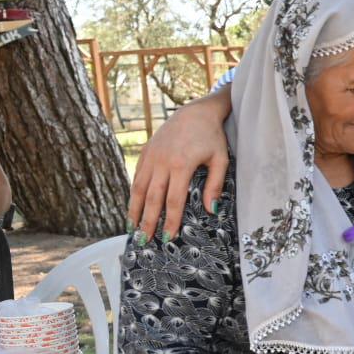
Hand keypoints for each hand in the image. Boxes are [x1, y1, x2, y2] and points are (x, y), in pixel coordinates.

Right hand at [129, 92, 230, 240]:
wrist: (195, 112)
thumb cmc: (212, 138)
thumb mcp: (221, 159)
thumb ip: (215, 185)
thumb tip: (211, 210)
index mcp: (181, 165)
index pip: (173, 200)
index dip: (170, 220)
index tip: (168, 237)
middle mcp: (162, 162)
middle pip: (152, 198)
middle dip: (148, 221)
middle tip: (144, 241)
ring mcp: (150, 156)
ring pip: (139, 188)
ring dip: (135, 210)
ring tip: (133, 228)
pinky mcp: (145, 152)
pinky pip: (137, 177)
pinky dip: (134, 193)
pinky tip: (133, 207)